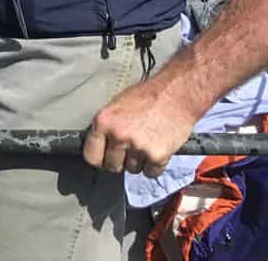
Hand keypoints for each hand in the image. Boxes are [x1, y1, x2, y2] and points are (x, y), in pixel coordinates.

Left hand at [83, 79, 200, 177]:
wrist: (177, 94)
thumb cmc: (148, 96)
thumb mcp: (117, 105)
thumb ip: (107, 126)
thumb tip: (99, 145)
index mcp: (104, 121)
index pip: (90, 156)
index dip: (99, 158)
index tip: (104, 158)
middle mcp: (118, 135)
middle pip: (112, 166)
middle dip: (120, 161)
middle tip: (130, 149)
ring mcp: (137, 147)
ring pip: (132, 170)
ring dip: (139, 162)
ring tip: (146, 143)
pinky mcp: (157, 156)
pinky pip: (150, 173)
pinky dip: (154, 166)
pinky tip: (157, 150)